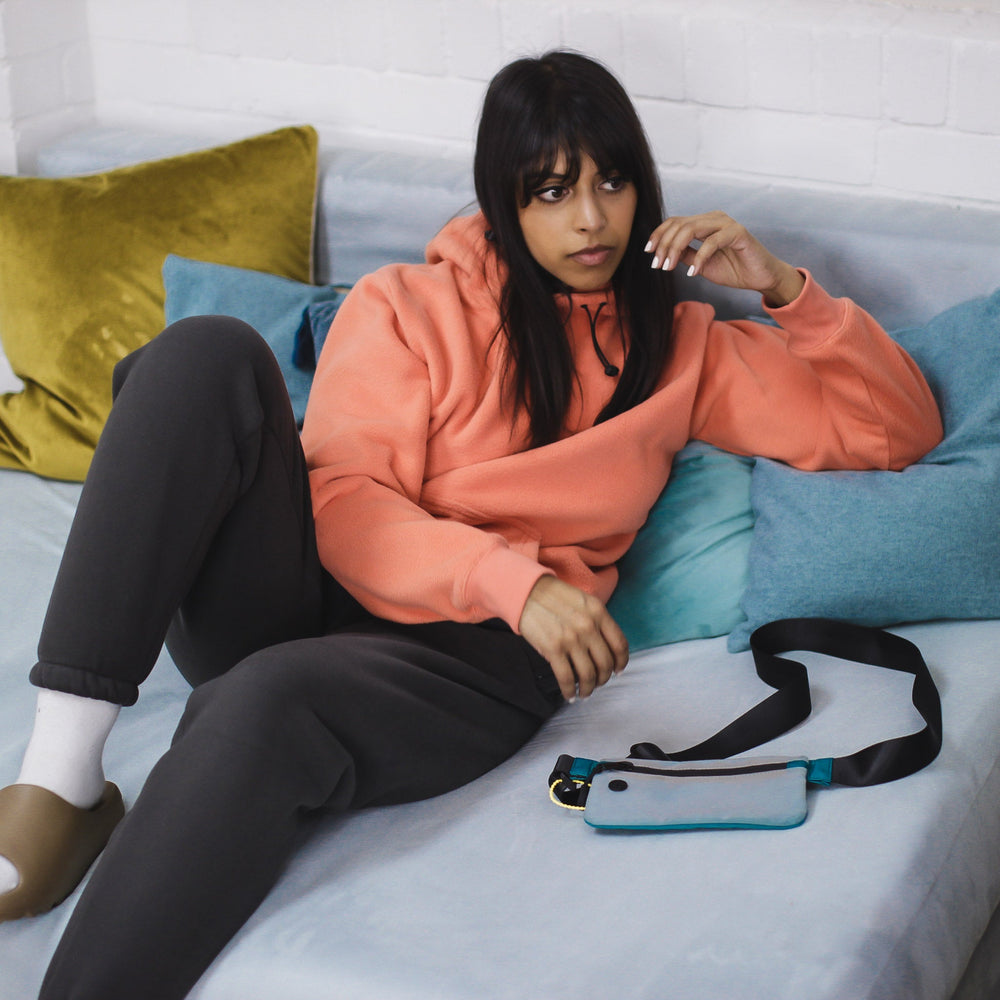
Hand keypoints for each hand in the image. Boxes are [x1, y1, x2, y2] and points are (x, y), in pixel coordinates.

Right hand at [518, 576, 628, 701]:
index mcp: (598, 612)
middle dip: (603, 678)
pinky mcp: (553, 649)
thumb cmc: (553, 596)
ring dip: (588, 689)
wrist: (525, 591)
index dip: (621, 662)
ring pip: (588, 675)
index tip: (617, 671)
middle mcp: (588, 626)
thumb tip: (605, 648)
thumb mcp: (583, 601)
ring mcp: (571, 639)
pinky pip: (566, 678)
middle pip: (605, 663)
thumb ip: (597, 620)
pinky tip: (568, 694)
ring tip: (584, 693)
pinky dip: (569, 691)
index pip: (620, 644)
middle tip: (597, 683)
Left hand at [645, 211, 804, 306]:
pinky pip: (712, 242)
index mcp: (704, 223)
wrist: (760, 278)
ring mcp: (726, 223)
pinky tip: (693, 274)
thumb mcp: (701, 265)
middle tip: (657, 265)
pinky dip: (699, 258)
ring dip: (675, 249)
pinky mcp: (738, 232)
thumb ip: (685, 256)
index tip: (648, 252)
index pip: (675, 222)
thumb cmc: (734, 269)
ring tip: (668, 267)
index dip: (658, 235)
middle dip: (664, 245)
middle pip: (679, 224)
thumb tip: (664, 253)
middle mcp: (714, 219)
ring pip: (691, 229)